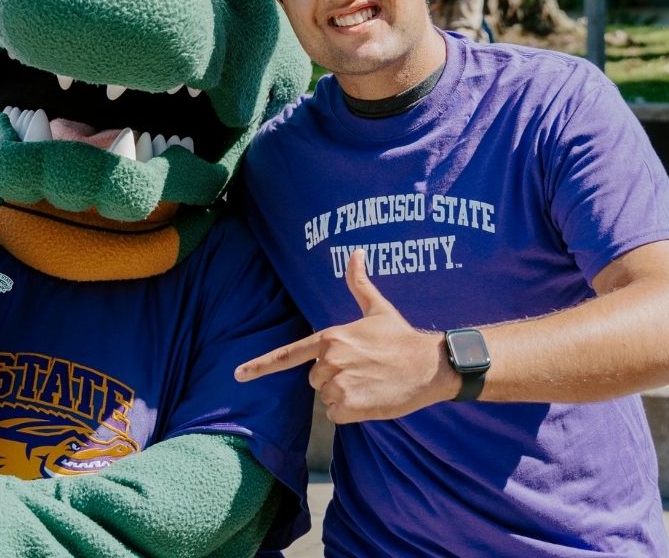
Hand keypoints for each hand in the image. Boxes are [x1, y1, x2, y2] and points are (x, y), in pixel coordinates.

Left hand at [235, 249, 458, 423]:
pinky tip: (372, 399)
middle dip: (334, 379)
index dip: (260, 366)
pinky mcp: (350, 406)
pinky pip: (337, 415)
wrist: (430, 366)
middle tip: (364, 371)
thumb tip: (356, 252)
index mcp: (331, 337)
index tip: (238, 375)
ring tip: (371, 384)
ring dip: (345, 397)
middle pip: (314, 380)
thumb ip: (359, 284)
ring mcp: (338, 384)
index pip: (288, 354)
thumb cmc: (402, 338)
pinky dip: (352, 413)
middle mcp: (330, 360)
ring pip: (326, 399)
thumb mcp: (377, 309)